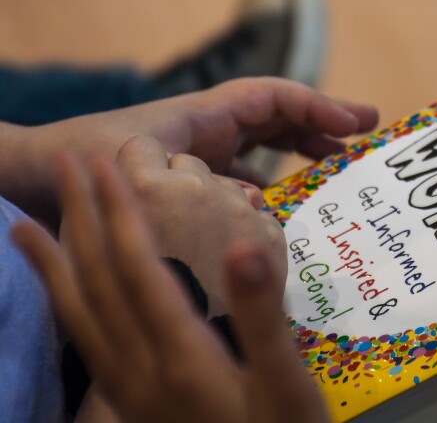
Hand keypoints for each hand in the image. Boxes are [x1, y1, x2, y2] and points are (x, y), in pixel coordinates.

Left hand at [2, 77, 377, 223]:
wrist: (33, 177)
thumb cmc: (80, 163)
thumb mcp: (138, 167)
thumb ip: (195, 181)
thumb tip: (257, 200)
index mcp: (203, 115)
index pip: (275, 99)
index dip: (320, 106)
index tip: (358, 123)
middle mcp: (208, 128)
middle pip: (280, 117)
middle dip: (322, 123)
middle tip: (364, 137)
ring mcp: (201, 152)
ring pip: (265, 146)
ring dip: (302, 152)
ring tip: (338, 168)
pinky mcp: (190, 178)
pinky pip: (243, 175)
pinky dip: (270, 185)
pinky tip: (283, 209)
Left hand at [11, 154, 326, 422]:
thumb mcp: (286, 380)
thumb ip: (262, 314)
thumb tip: (244, 244)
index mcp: (179, 352)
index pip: (138, 267)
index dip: (120, 213)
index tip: (106, 163)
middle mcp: (140, 367)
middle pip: (99, 282)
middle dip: (81, 219)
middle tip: (66, 165)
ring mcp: (128, 389)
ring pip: (79, 315)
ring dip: (52, 264)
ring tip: (24, 228)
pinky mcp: (130, 402)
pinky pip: (85, 344)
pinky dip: (64, 309)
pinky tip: (64, 298)